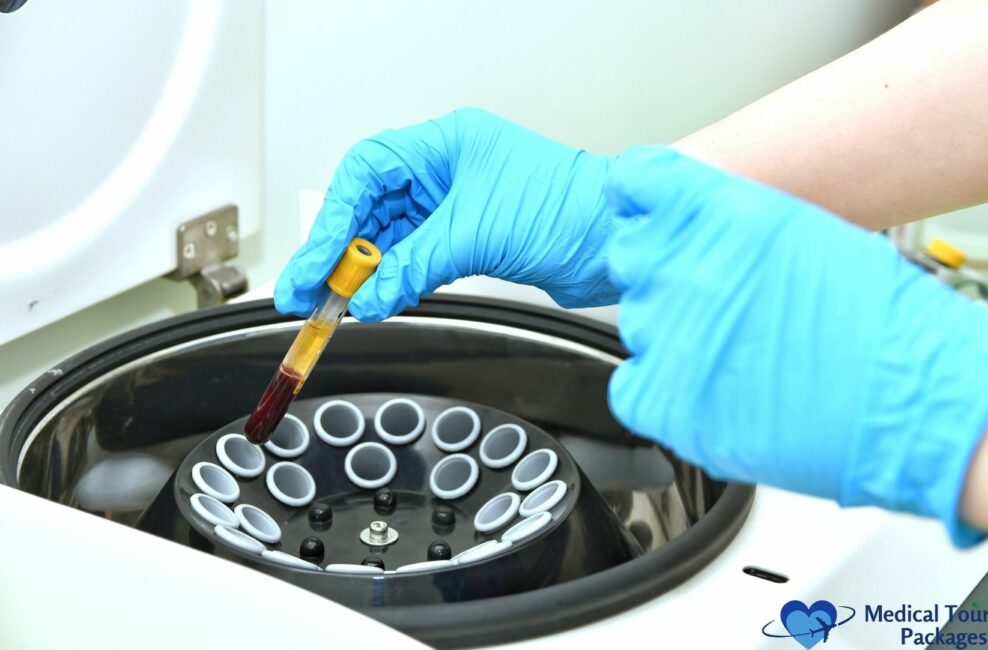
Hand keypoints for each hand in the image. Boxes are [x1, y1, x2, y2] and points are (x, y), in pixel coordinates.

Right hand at [275, 108, 620, 320]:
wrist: (619, 240)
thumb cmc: (570, 209)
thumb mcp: (476, 233)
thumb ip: (414, 265)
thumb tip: (370, 294)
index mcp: (445, 145)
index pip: (368, 172)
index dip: (334, 218)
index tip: (314, 259)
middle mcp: (446, 171)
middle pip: (371, 207)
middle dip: (336, 249)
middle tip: (305, 288)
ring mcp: (456, 206)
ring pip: (389, 237)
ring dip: (362, 270)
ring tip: (330, 302)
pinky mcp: (469, 239)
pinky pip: (414, 259)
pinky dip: (393, 280)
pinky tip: (374, 299)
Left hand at [604, 146, 987, 545]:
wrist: (912, 396)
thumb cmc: (874, 315)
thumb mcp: (797, 230)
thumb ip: (726, 219)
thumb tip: (685, 225)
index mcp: (716, 210)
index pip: (633, 182)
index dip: (641, 204)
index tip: (648, 218)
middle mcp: (681, 265)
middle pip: (631, 259)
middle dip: (664, 274)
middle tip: (713, 300)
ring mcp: (667, 334)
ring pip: (638, 323)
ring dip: (673, 334)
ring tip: (735, 352)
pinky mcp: (666, 399)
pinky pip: (631, 386)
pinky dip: (660, 390)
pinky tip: (709, 387)